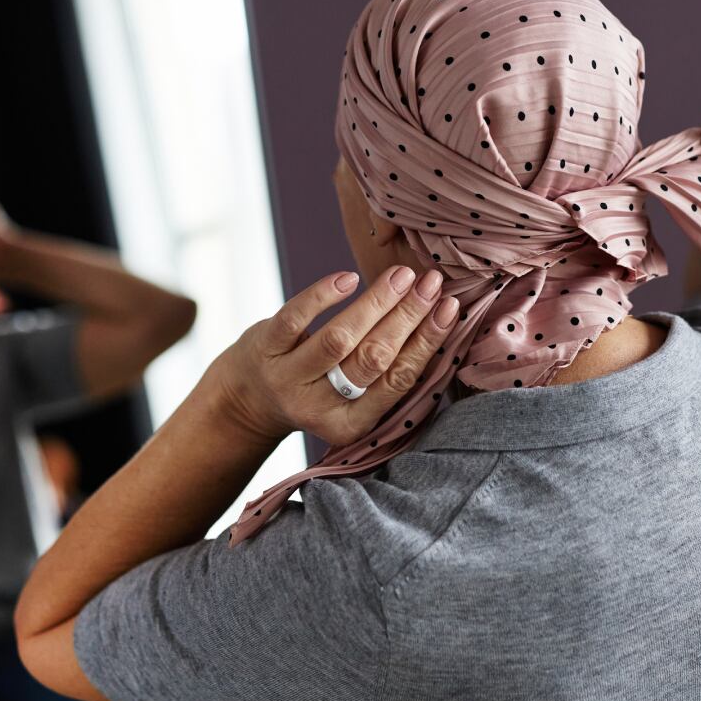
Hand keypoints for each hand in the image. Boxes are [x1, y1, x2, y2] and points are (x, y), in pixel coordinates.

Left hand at [210, 265, 458, 446]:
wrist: (248, 399)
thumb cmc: (317, 390)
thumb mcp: (352, 401)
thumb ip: (387, 373)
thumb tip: (441, 320)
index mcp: (351, 424)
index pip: (398, 381)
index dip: (427, 343)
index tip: (451, 309)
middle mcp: (319, 405)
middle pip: (373, 359)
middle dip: (408, 318)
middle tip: (433, 284)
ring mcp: (288, 377)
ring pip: (339, 338)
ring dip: (377, 303)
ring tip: (403, 275)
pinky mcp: (265, 348)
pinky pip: (296, 319)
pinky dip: (323, 296)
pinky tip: (350, 278)